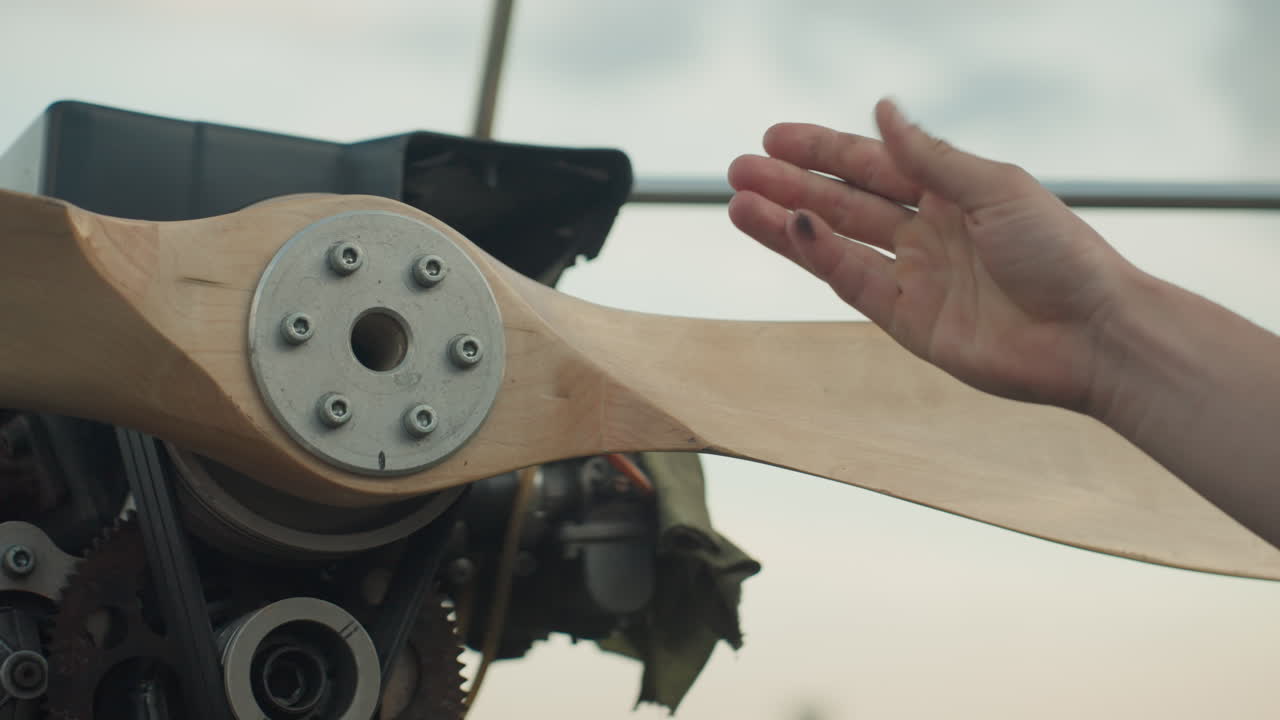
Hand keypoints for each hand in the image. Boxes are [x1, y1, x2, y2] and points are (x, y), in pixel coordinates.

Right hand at [727, 99, 1140, 410]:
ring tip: (737, 202)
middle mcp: (927, 232)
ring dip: (786, 222)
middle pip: (843, 201)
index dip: (823, 149)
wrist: (1091, 335)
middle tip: (738, 168)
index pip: (873, 163)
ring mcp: (914, 277)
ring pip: (835, 241)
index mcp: (952, 192)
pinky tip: (785, 229)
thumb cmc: (1059, 252)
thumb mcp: (992, 188)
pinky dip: (817, 255)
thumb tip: (882, 110)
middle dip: (790, 183)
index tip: (774, 136)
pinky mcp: (908, 321)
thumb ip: (929, 156)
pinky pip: (852, 280)